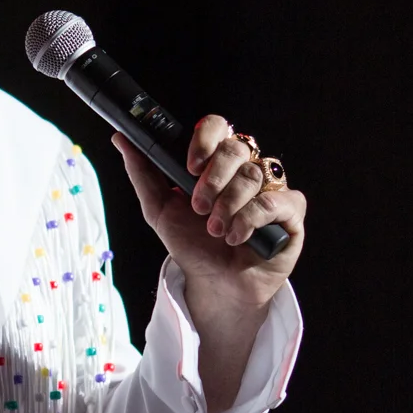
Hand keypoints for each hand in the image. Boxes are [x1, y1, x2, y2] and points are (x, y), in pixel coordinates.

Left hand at [114, 117, 304, 412]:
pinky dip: (251, 219)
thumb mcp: (160, 209)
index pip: (217, 127)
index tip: (190, 166)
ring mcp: (271, 188)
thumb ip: (143, 173)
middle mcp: (246, 169)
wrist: (216, 286)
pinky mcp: (290, 212)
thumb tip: (121, 139)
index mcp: (217, 162)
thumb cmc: (193, 246)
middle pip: (237, 147)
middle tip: (199, 207)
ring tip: (216, 231)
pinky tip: (237, 237)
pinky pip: (275, 200)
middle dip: (213, 178)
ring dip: (228, 206)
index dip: (205, 140)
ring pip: (254, 175)